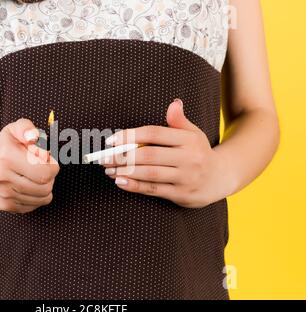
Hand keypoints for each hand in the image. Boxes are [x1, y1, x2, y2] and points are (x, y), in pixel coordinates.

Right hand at [0, 118, 59, 213]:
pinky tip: (29, 185)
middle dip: (50, 177)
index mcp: (6, 157)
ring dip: (45, 187)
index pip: (44, 172)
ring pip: (43, 198)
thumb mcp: (14, 129)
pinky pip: (35, 206)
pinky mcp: (5, 205)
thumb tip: (33, 137)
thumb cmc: (6, 146)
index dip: (53, 166)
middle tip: (42, 167)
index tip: (47, 159)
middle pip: (45, 187)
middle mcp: (2, 178)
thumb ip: (26, 128)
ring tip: (35, 176)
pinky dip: (37, 196)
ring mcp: (3, 194)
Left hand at [101, 99, 229, 207]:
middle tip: (103, 158)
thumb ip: (179, 121)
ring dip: (125, 171)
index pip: (154, 133)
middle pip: (148, 154)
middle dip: (122, 156)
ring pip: (150, 173)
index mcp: (189, 139)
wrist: (220, 178)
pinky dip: (135, 186)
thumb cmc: (198, 152)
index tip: (111, 140)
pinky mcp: (182, 194)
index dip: (130, 136)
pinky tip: (120, 182)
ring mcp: (186, 177)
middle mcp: (189, 157)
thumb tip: (174, 103)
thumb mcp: (193, 134)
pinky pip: (154, 189)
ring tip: (108, 170)